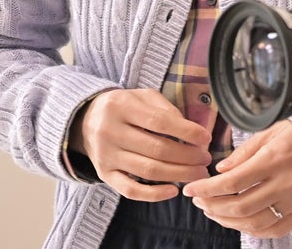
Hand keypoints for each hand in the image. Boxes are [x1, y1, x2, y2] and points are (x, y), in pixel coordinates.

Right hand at [70, 88, 212, 201]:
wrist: (85, 121)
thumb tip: (193, 133)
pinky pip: (130, 190)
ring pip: (147, 171)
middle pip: (156, 149)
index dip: (186, 132)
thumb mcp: (142, 97)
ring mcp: (106, 155)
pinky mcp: (104, 174)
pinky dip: (153, 194)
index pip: (160, 121)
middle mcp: (110, 131)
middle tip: (206, 160)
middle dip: (187, 157)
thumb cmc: (124, 107)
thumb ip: (166, 110)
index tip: (206, 138)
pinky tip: (173, 191)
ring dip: (178, 174)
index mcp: (121, 106)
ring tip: (198, 173)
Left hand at [183, 122, 291, 236]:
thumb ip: (244, 152)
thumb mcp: (268, 131)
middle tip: (199, 200)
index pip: (233, 181)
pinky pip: (274, 230)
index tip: (191, 189)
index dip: (207, 188)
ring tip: (213, 211)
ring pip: (254, 222)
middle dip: (213, 206)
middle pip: (240, 206)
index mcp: (274, 159)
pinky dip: (251, 230)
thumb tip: (221, 170)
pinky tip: (237, 221)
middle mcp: (286, 183)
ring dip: (227, 220)